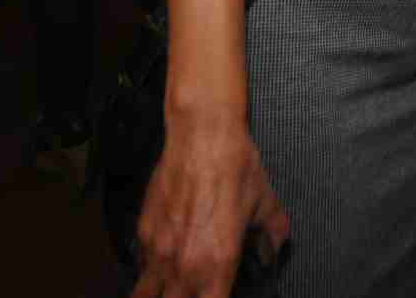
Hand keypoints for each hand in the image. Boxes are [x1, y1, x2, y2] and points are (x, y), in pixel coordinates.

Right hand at [132, 113, 290, 297]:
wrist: (203, 135)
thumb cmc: (234, 166)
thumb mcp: (265, 203)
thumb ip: (272, 234)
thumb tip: (274, 248)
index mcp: (218, 264)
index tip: (219, 294)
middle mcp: (185, 264)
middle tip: (194, 291)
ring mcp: (160, 250)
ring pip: (145, 296)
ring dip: (157, 296)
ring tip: (170, 290)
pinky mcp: (145, 232)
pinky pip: (141, 266)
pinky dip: (150, 271)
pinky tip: (161, 265)